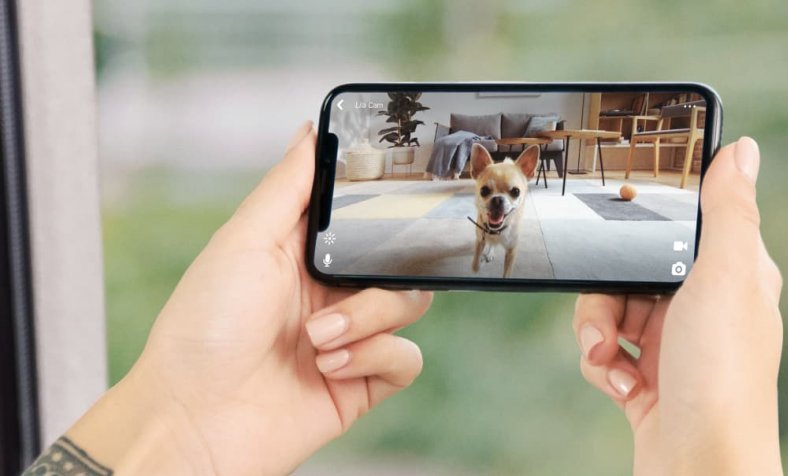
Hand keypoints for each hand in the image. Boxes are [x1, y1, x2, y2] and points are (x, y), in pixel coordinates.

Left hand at [65, 122, 432, 473]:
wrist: (195, 422)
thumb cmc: (202, 330)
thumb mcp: (243, 242)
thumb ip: (288, 186)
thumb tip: (312, 129)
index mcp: (302, 253)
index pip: (363, 217)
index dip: (383, 206)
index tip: (400, 193)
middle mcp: (330, 292)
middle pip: (399, 259)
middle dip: (379, 271)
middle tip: (342, 282)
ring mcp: (350, 337)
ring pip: (409, 305)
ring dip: (366, 318)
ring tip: (318, 338)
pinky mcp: (363, 382)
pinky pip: (407, 358)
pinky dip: (375, 356)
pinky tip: (331, 365)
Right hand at [573, 138, 782, 474]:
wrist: (699, 471)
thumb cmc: (722, 380)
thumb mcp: (725, 280)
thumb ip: (730, 211)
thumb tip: (742, 149)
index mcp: (733, 274)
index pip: (688, 220)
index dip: (653, 212)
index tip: (619, 202)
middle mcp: (705, 306)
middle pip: (633, 266)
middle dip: (607, 289)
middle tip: (610, 315)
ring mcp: (674, 346)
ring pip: (611, 308)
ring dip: (597, 329)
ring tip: (607, 357)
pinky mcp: (647, 380)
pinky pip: (605, 351)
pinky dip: (602, 364)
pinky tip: (619, 386)